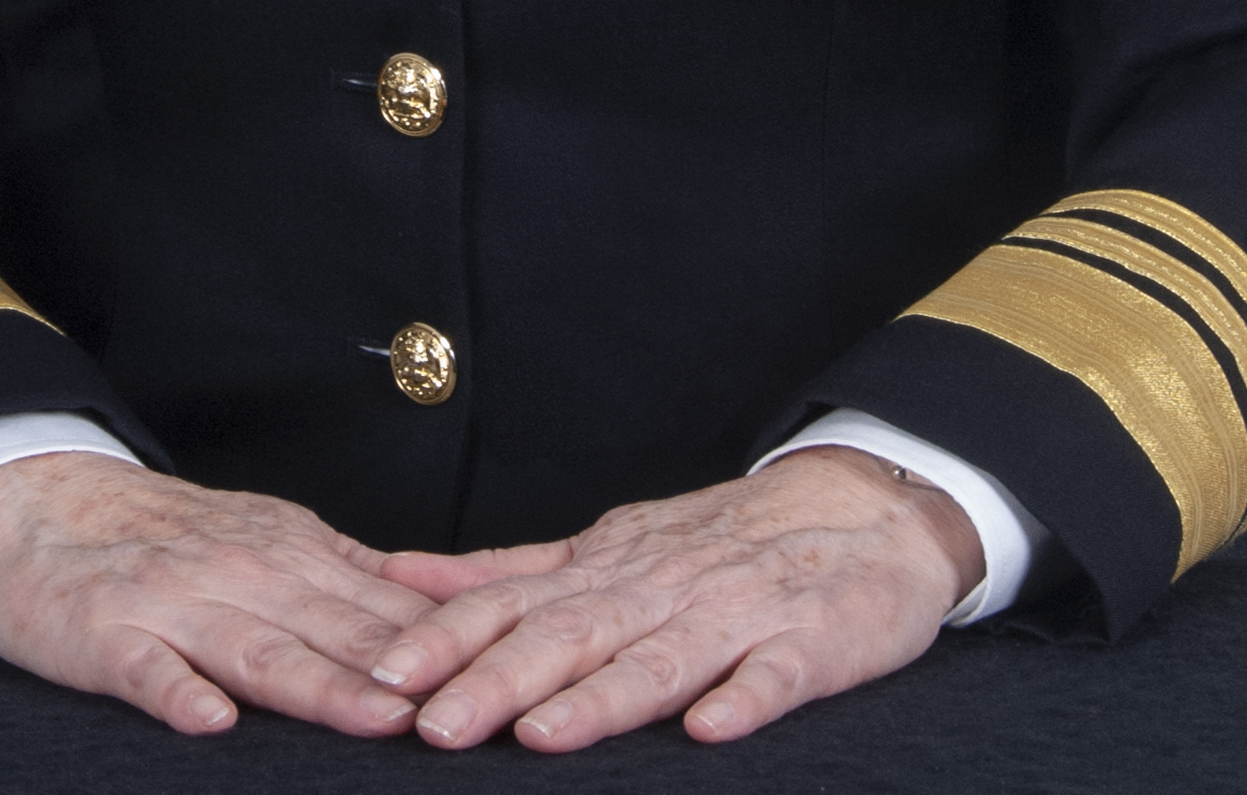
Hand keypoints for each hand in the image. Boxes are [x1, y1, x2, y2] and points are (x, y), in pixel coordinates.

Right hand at [0, 452, 432, 737]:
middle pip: (332, 631)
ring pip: (257, 651)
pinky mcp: (106, 634)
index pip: (376, 608)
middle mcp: (241, 573)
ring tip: (376, 716)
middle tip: (463, 708)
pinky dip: (178, 692)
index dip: (439, 644)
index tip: (499, 671)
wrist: (45, 504)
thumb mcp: (273, 539)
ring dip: (319, 684)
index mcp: (288, 555)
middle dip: (399, 671)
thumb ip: (355, 575)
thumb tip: (453, 600)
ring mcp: (174, 603)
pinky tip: (209, 721)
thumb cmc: (172, 538)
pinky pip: (146, 668)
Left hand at [367, 446, 985, 751]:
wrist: (863, 511)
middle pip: (572, 634)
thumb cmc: (722, 543)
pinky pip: (773, 678)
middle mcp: (661, 587)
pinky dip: (741, 699)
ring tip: (543, 736)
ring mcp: (735, 615)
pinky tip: (710, 731)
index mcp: (608, 569)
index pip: (515, 600)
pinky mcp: (807, 645)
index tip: (383, 674)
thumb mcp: (609, 547)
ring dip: (600, 698)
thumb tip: (399, 577)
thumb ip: (511, 571)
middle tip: (435, 727)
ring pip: (659, 659)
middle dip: (500, 680)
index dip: (449, 637)